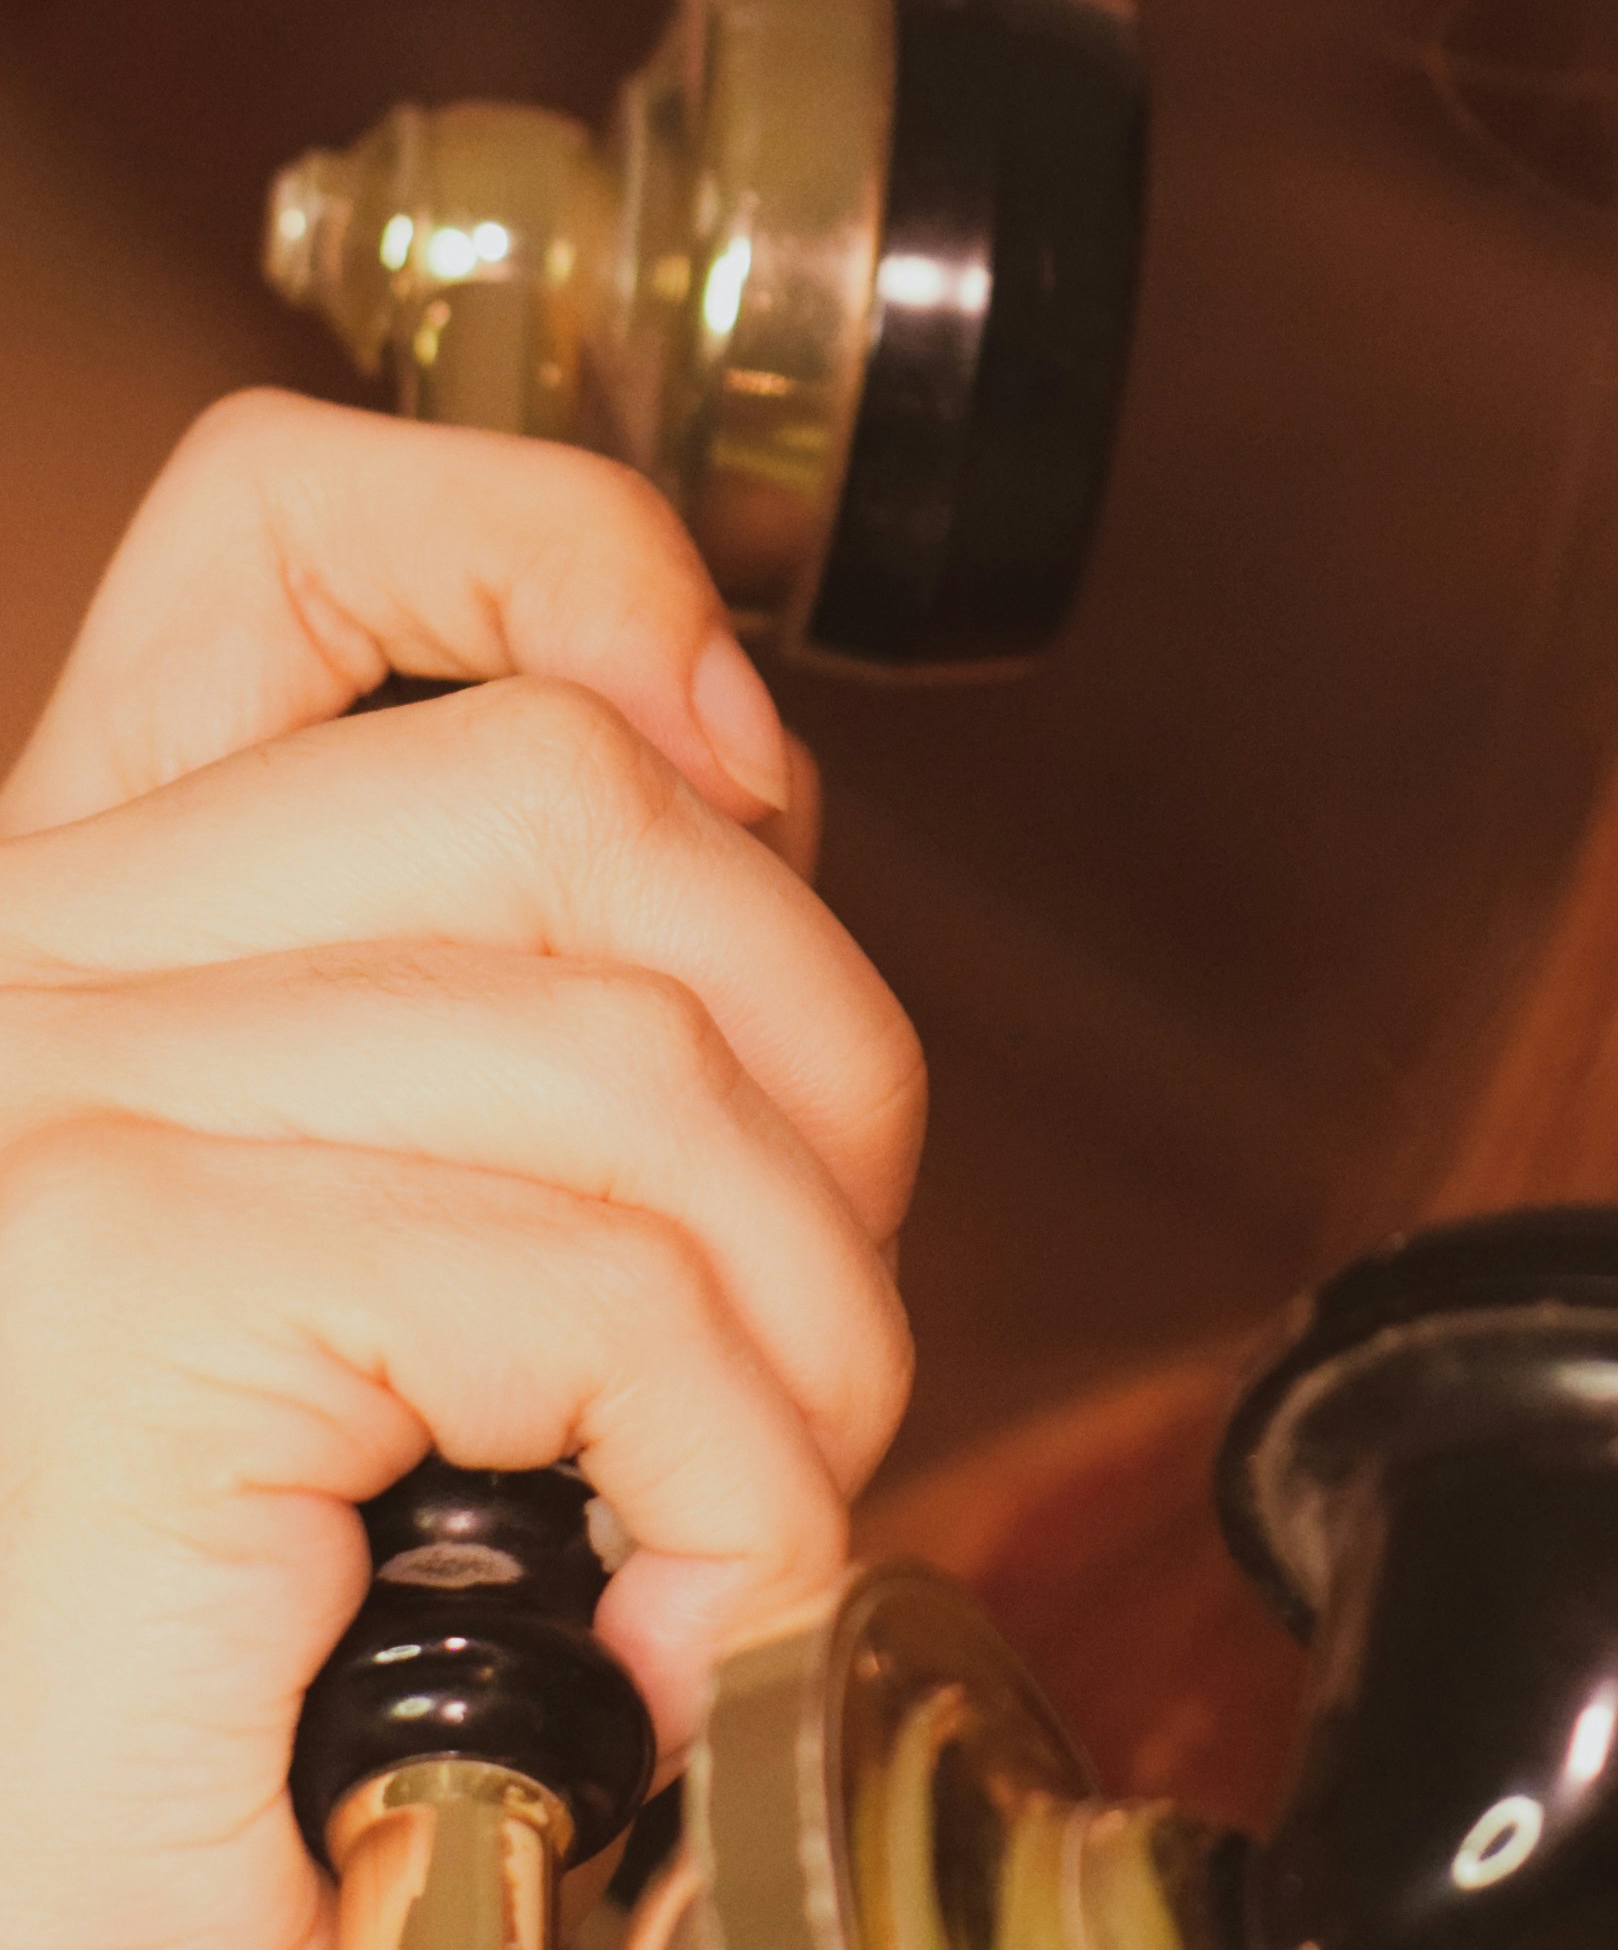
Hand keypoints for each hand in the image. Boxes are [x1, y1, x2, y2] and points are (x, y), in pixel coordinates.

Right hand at [0, 391, 922, 1949]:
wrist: (104, 1940)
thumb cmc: (228, 1703)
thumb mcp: (370, 1246)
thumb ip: (483, 996)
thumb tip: (728, 765)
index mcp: (56, 946)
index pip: (281, 537)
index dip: (573, 568)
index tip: (742, 767)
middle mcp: (3, 985)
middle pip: (575, 795)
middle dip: (808, 1066)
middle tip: (775, 1355)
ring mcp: (26, 1122)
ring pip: (634, 1038)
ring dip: (796, 1318)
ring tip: (725, 1523)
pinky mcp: (103, 1291)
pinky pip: (603, 1276)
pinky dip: (733, 1464)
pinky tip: (669, 1615)